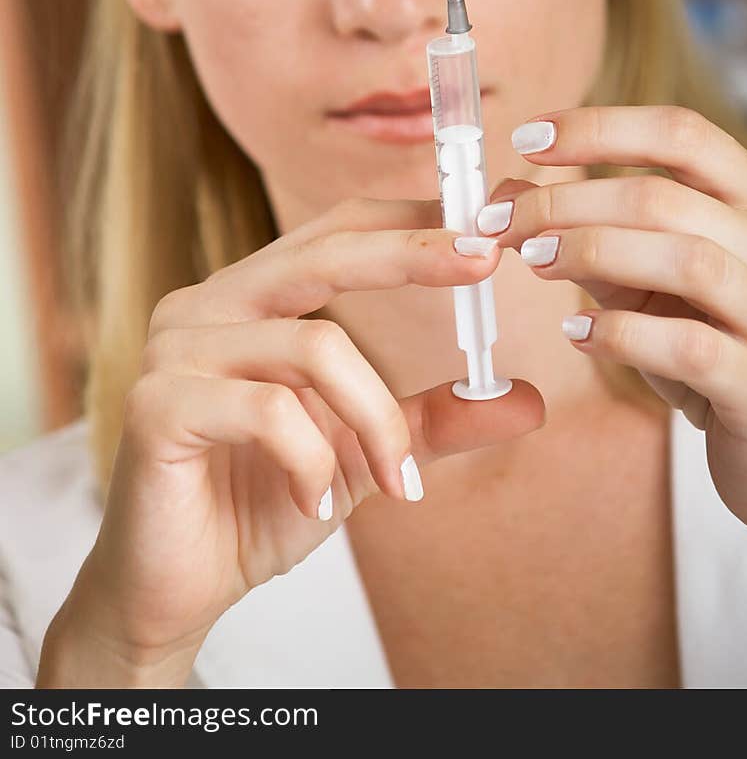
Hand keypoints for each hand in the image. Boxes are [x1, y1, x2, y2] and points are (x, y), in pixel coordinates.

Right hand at [69, 195, 543, 675]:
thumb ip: (432, 419)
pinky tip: (314, 503)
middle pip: (325, 253)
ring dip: (376, 420)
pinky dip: (314, 461)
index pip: (337, 230)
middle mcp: (208, 305)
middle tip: (485, 260)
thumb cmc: (261, 504)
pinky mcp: (155, 404)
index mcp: (251, 299)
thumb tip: (527, 399)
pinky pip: (269, 411)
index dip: (411, 219)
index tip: (486, 224)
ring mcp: (175, 349)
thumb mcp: (364, 453)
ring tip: (395, 481)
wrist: (179, 591)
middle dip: (413, 252)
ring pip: (314, 344)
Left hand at [479, 104, 746, 548]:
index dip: (599, 128)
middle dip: (568, 202)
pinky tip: (577, 334)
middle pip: (665, 197)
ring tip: (536, 263)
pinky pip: (687, 346)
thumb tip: (506, 193)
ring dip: (592, 253)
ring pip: (685, 259)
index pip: (682, 133)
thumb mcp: (652, 279)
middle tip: (504, 221)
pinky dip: (619, 334)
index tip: (527, 136)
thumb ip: (590, 232)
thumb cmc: (719, 348)